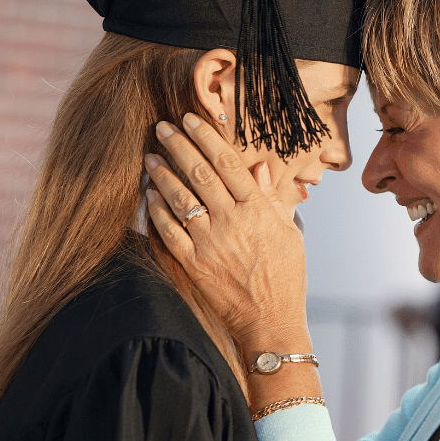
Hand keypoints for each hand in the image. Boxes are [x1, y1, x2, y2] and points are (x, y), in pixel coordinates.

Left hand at [145, 114, 307, 345]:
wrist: (271, 320)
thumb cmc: (286, 276)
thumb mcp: (289, 232)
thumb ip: (271, 198)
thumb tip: (258, 167)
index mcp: (258, 210)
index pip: (228, 164)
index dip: (207, 138)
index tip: (191, 120)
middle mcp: (232, 221)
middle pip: (200, 174)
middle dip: (179, 146)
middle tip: (163, 127)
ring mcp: (211, 243)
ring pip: (181, 198)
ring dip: (162, 174)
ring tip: (150, 156)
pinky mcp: (194, 264)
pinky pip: (169, 231)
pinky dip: (158, 210)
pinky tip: (150, 194)